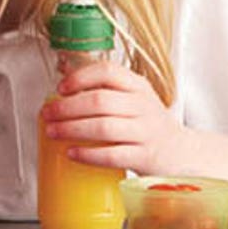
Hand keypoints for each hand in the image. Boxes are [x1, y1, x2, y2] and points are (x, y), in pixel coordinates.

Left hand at [40, 60, 193, 175]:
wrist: (180, 153)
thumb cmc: (147, 124)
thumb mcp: (132, 98)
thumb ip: (103, 87)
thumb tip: (63, 72)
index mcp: (138, 86)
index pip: (108, 71)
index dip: (81, 78)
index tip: (60, 88)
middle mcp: (144, 106)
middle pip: (100, 101)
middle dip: (67, 107)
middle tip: (47, 114)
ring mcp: (146, 132)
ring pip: (104, 127)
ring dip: (72, 129)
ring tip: (53, 132)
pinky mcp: (145, 157)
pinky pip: (113, 155)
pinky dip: (88, 154)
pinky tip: (72, 153)